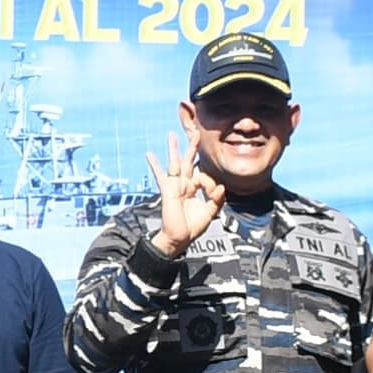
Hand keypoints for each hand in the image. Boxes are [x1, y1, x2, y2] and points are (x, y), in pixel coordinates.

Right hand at [149, 137, 224, 257]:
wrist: (180, 238)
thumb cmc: (192, 228)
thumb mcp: (209, 213)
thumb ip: (217, 200)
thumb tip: (223, 187)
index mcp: (193, 190)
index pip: (203, 177)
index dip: (211, 184)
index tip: (215, 194)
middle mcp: (184, 185)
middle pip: (187, 162)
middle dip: (191, 148)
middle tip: (194, 134)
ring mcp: (175, 186)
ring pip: (175, 163)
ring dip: (174, 149)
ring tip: (171, 135)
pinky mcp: (168, 191)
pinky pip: (161, 175)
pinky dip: (155, 165)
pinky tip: (149, 155)